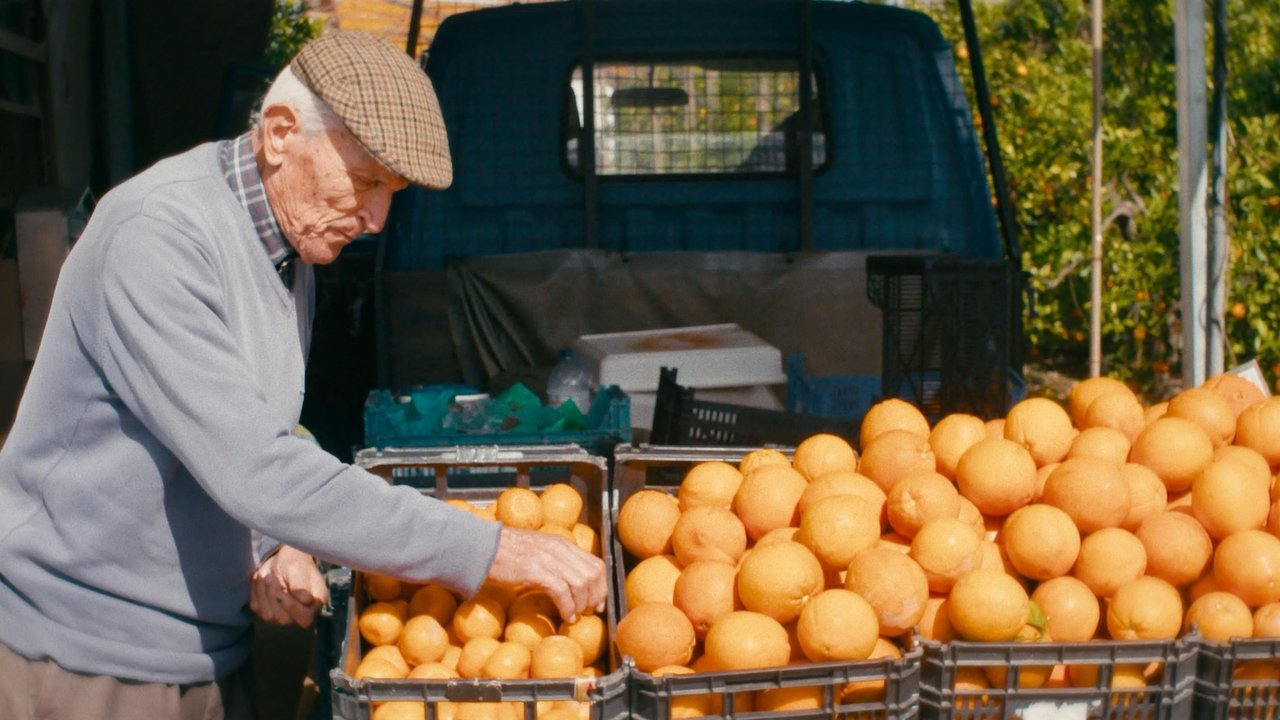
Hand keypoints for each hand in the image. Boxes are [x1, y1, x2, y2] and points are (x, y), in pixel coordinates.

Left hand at [250, 545, 328, 627]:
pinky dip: (256, 591)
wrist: (281, 558)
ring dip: (264, 593)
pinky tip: (262, 581)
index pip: (305, 618)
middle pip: (283, 618)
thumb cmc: (295, 563)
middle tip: (271, 577)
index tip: (280, 593)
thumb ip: (302, 587)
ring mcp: (282, 616)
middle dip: (274, 596)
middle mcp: (299, 614)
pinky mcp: (267, 612)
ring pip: (267, 615)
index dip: (291, 607)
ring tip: (268, 576)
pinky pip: (256, 607)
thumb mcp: (298, 570)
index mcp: (314, 604)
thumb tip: (306, 600)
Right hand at [485, 526, 606, 622]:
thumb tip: (571, 583)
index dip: (602, 586)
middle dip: (595, 597)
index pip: (596, 564)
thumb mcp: (538, 551)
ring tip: (574, 615)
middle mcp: (559, 548)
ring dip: (581, 604)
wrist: (483, 547)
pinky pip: (561, 590)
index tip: (598, 603)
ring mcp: (547, 558)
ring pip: (580, 583)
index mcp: (562, 544)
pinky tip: (565, 615)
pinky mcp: (534, 569)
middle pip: (592, 575)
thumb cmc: (507, 553)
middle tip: (588, 611)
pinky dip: (567, 606)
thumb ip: (556, 561)